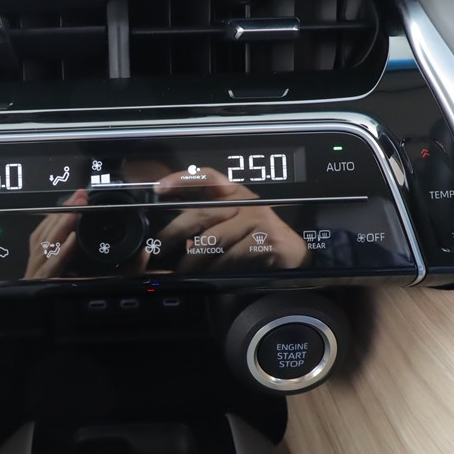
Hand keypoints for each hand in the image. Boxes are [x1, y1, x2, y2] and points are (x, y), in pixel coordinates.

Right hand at [23, 189, 87, 278]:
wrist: (27, 301)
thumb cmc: (42, 279)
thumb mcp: (52, 259)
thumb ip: (63, 246)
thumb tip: (76, 232)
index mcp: (38, 243)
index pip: (50, 220)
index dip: (64, 206)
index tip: (78, 195)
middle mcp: (37, 250)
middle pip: (51, 227)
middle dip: (67, 210)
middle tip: (81, 196)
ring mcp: (40, 263)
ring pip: (51, 239)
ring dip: (65, 223)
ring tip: (78, 209)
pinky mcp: (44, 277)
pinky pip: (55, 261)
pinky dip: (63, 249)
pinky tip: (73, 239)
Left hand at [154, 168, 307, 271]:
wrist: (294, 252)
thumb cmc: (258, 237)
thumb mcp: (234, 222)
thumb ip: (209, 222)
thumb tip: (176, 238)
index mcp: (234, 192)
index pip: (207, 177)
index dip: (183, 178)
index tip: (160, 187)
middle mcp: (245, 201)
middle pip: (201, 213)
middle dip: (174, 234)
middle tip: (159, 249)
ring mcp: (257, 218)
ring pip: (212, 239)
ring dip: (192, 260)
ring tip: (180, 270)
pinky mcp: (265, 239)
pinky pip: (230, 256)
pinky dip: (214, 269)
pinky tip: (207, 276)